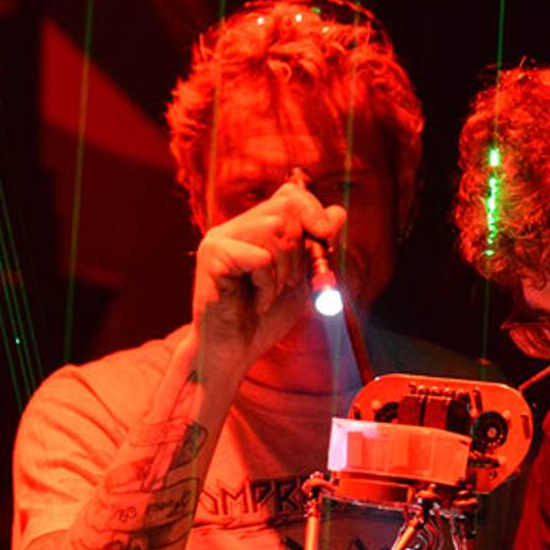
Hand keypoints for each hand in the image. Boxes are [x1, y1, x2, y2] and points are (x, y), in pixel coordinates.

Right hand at [191, 182, 346, 381]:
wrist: (233, 355)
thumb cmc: (263, 321)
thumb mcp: (302, 280)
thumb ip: (318, 248)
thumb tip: (337, 212)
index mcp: (254, 228)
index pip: (290, 194)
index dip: (313, 210)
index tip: (324, 238)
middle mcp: (235, 227)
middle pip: (286, 206)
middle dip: (301, 248)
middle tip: (290, 283)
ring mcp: (220, 239)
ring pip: (274, 229)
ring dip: (284, 270)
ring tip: (270, 295)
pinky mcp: (212, 256)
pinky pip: (260, 258)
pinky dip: (267, 286)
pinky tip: (256, 304)